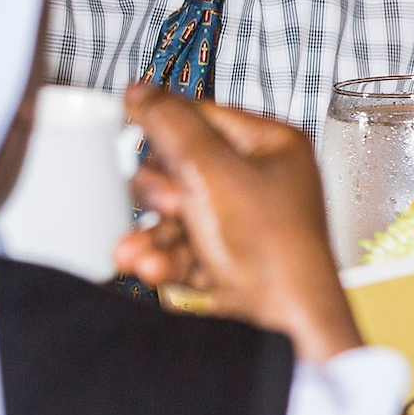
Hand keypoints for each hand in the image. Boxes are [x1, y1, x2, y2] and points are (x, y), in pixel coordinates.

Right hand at [112, 84, 361, 360]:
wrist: (286, 326)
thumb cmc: (273, 248)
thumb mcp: (212, 171)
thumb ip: (172, 125)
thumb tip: (141, 88)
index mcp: (272, 147)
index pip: (203, 115)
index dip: (164, 123)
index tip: (127, 122)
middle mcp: (261, 181)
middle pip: (182, 166)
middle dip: (161, 192)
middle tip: (169, 204)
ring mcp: (244, 224)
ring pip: (176, 213)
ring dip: (154, 233)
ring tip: (138, 251)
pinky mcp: (227, 262)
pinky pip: (181, 249)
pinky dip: (164, 259)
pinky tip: (149, 267)